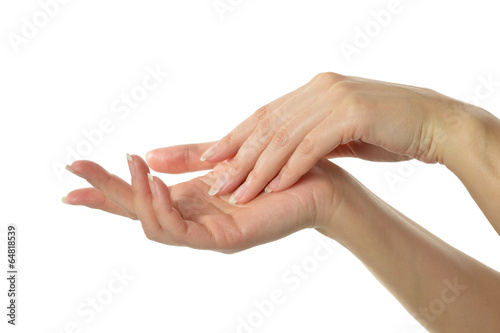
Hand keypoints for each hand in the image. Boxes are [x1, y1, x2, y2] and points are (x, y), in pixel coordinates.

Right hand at [64, 146, 347, 252]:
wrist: (315, 182)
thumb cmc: (272, 168)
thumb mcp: (219, 157)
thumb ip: (185, 157)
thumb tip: (146, 155)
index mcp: (191, 201)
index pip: (139, 197)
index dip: (106, 188)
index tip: (74, 173)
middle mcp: (193, 219)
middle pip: (136, 213)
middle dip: (103, 195)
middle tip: (75, 171)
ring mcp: (205, 233)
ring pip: (152, 226)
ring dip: (135, 196)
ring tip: (129, 165)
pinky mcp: (223, 238)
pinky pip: (180, 231)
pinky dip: (161, 207)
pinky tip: (154, 181)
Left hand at [194, 72, 468, 203]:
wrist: (433, 122)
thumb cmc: (387, 128)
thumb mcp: (341, 129)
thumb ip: (312, 134)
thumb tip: (284, 152)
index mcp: (313, 90)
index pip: (264, 116)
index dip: (233, 137)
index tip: (208, 158)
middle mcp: (319, 89)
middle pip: (266, 126)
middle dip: (236, 157)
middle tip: (213, 181)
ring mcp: (335, 99)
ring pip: (283, 137)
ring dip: (257, 169)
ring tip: (236, 194)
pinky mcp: (353, 115)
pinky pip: (312, 146)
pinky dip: (290, 169)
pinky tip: (274, 189)